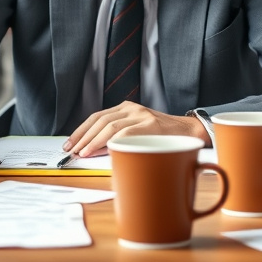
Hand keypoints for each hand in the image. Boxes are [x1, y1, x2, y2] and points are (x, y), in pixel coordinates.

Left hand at [63, 102, 209, 157]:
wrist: (190, 134)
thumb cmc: (163, 138)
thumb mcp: (137, 133)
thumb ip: (118, 137)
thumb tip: (94, 151)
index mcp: (126, 108)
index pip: (97, 116)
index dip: (81, 130)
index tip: (70, 143)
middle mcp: (131, 108)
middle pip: (99, 120)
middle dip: (83, 136)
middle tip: (72, 151)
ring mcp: (141, 115)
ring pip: (109, 125)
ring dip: (93, 141)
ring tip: (83, 153)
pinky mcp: (150, 124)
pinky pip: (125, 133)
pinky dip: (110, 142)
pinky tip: (101, 151)